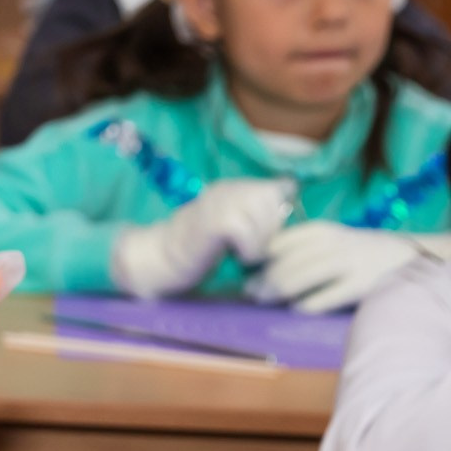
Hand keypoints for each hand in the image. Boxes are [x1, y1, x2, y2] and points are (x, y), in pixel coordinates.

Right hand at [111, 178, 296, 299]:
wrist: (160, 262)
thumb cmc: (199, 250)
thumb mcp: (233, 224)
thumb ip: (257, 208)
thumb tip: (290, 187)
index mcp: (231, 188)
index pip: (275, 190)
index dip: (273, 215)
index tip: (256, 235)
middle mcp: (225, 189)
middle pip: (272, 200)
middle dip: (270, 228)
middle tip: (250, 246)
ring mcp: (218, 203)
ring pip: (264, 215)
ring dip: (260, 241)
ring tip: (242, 253)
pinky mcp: (214, 222)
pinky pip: (248, 233)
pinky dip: (248, 250)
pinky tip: (235, 257)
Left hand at [248, 222, 438, 314]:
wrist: (403, 257)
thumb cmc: (353, 252)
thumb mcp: (328, 240)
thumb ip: (297, 248)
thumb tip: (256, 268)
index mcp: (321, 231)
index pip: (279, 243)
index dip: (259, 258)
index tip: (248, 270)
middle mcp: (334, 243)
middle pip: (285, 263)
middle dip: (263, 280)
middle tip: (251, 292)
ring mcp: (348, 263)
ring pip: (299, 278)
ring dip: (277, 292)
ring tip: (265, 300)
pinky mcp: (360, 285)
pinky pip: (323, 298)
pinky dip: (305, 305)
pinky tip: (297, 308)